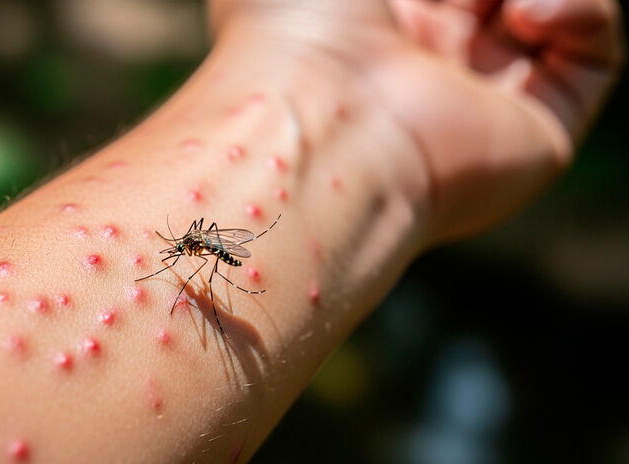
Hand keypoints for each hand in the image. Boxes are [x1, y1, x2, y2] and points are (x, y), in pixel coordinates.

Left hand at [208, 0, 624, 242]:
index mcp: (373, 26)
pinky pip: (595, 56)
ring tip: (493, 1)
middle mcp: (430, 65)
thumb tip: (453, 1)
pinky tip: (528, 16)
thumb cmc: (301, 30)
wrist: (319, 126)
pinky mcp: (535, 136)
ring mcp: (483, 100)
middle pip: (492, 3)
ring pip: (549, 19)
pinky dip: (583, 13)